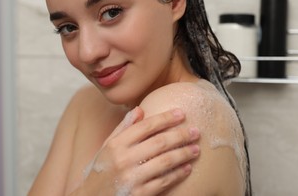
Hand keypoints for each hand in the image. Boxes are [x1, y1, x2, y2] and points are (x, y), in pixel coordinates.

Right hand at [80, 107, 199, 195]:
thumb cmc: (101, 171)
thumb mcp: (106, 147)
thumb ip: (123, 128)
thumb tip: (140, 109)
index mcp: (115, 144)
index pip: (145, 126)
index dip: (165, 118)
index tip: (181, 113)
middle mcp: (123, 159)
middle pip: (159, 142)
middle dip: (180, 135)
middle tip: (195, 131)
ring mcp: (131, 178)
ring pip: (165, 161)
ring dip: (184, 154)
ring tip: (196, 148)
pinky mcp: (139, 194)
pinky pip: (164, 181)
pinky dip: (178, 173)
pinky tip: (187, 168)